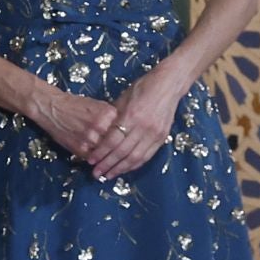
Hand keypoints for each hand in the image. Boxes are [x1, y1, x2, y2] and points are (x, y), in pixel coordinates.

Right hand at [26, 84, 119, 162]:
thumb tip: (122, 128)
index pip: (124, 129)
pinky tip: (97, 160)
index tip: (129, 141)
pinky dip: (95, 160)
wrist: (52, 108)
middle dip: (119, 149)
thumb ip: (110, 117)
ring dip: (108, 158)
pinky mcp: (80, 148)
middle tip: (122, 155)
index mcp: (108, 113)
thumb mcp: (97, 105)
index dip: (126, 137)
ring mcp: (90, 138)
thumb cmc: (74, 105)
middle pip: (117, 143)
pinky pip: (93, 158)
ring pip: (105, 153)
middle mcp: (101, 126)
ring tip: (111, 163)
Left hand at [86, 65, 185, 180]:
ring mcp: (155, 133)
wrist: (169, 84)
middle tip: (96, 173)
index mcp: (131, 115)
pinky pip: (147, 156)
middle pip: (122, 152)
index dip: (100, 152)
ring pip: (135, 157)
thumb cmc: (143, 87)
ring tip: (108, 175)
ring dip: (120, 168)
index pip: (112, 140)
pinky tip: (125, 169)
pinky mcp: (162, 137)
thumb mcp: (123, 98)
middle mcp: (144, 127)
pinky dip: (134, 165)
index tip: (90, 160)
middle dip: (107, 164)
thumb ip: (113, 117)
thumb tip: (101, 133)